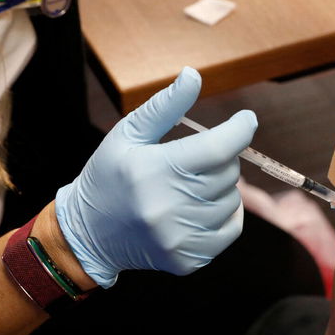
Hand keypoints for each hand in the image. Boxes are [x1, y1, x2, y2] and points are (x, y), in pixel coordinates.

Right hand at [55, 67, 256, 286]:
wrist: (89, 233)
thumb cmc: (110, 176)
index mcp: (153, 171)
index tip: (245, 119)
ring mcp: (179, 238)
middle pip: (228, 173)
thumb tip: (194, 75)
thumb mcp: (129, 134)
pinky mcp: (188, 259)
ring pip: (232, 201)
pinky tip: (198, 207)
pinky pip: (231, 229)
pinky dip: (224, 214)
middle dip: (221, 158)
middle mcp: (168, 208)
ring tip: (190, 185)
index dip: (240, 130)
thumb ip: (165, 105)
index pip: (217, 149)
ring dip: (221, 188)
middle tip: (196, 159)